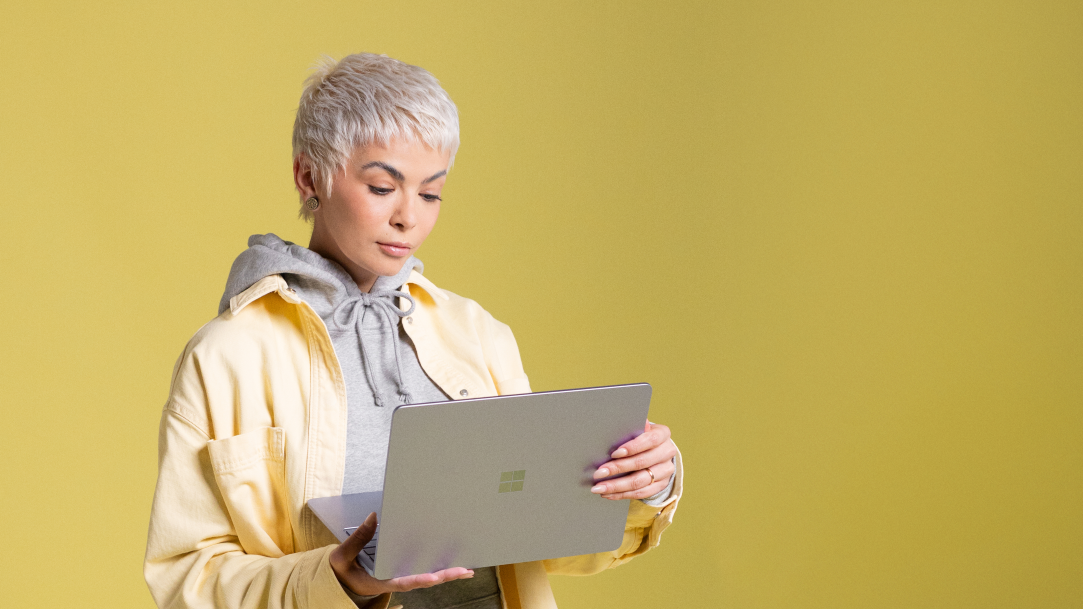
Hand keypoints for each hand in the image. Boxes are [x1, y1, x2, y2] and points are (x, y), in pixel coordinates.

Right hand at [329, 512, 473, 595]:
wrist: (341, 580)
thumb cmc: (343, 570)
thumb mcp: (343, 556)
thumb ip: (358, 538)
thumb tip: (374, 517)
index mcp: (381, 581)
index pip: (404, 582)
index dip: (420, 580)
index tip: (433, 577)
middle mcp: (396, 581)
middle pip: (424, 580)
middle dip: (444, 576)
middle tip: (464, 571)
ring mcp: (401, 577)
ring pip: (428, 576)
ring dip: (447, 573)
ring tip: (467, 569)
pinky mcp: (404, 570)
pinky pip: (424, 570)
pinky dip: (439, 567)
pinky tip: (454, 563)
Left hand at [591, 421, 676, 499]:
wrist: (655, 450)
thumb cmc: (640, 436)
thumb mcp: (637, 429)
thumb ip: (630, 428)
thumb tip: (617, 421)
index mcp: (663, 434)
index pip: (650, 440)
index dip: (632, 447)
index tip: (614, 453)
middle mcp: (667, 452)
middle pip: (642, 462)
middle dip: (618, 468)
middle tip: (599, 473)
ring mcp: (666, 470)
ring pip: (640, 481)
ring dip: (616, 486)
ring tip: (599, 488)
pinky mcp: (662, 485)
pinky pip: (641, 493)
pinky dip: (622, 494)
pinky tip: (608, 494)